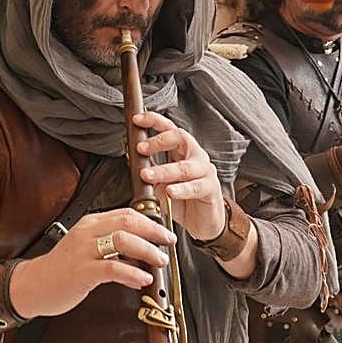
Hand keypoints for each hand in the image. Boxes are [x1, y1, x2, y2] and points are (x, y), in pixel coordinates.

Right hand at [8, 208, 174, 318]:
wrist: (33, 284)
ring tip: (160, 261)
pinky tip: (143, 279)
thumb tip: (140, 247)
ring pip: (123, 240)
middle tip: (169, 242)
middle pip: (128, 222)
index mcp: (90, 223)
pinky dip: (132, 273)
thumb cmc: (63, 268)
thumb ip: (109, 242)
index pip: (126, 213)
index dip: (150, 221)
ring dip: (147, 250)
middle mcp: (87, 232)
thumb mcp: (86, 247)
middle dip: (154, 231)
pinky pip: (113, 268)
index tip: (165, 232)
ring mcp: (84, 251)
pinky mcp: (82, 272)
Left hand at [132, 111, 225, 240]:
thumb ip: (149, 169)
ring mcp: (205, 172)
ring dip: (163, 170)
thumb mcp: (161, 182)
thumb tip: (130, 156)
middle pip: (180, 138)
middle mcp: (195, 156)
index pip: (170, 129)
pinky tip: (170, 191)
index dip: (154, 121)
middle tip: (141, 149)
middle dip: (158, 141)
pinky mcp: (210, 189)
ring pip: (184, 166)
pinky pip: (195, 187)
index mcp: (183, 150)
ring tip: (147, 175)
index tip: (137, 120)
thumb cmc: (183, 199)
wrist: (204, 222)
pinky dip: (181, 189)